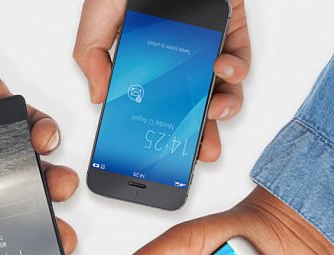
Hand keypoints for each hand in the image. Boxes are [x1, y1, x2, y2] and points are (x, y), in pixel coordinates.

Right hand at [74, 0, 250, 162]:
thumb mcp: (97, 18)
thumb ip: (92, 58)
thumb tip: (98, 98)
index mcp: (147, 63)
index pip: (154, 109)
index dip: (158, 135)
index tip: (159, 157)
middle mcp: (178, 61)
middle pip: (192, 111)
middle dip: (197, 138)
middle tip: (197, 155)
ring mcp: (206, 47)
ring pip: (221, 93)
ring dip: (222, 111)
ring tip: (213, 112)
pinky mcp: (231, 30)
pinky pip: (240, 63)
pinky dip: (235, 73)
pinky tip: (221, 69)